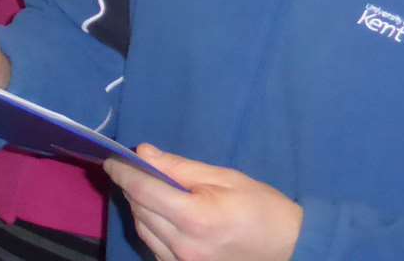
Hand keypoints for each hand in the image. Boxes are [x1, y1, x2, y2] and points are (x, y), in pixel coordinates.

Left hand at [104, 144, 301, 260]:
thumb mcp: (224, 178)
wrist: (291, 249)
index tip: (111, 160)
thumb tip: (144, 153)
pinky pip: (155, 248)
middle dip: (132, 187)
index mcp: (194, 217)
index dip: (123, 172)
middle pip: (140, 210)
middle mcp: (183, 245)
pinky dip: (151, 228)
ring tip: (147, 189)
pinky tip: (160, 215)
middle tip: (134, 169)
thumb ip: (179, 168)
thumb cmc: (262, 208)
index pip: (143, 190)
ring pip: (144, 231)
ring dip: (139, 208)